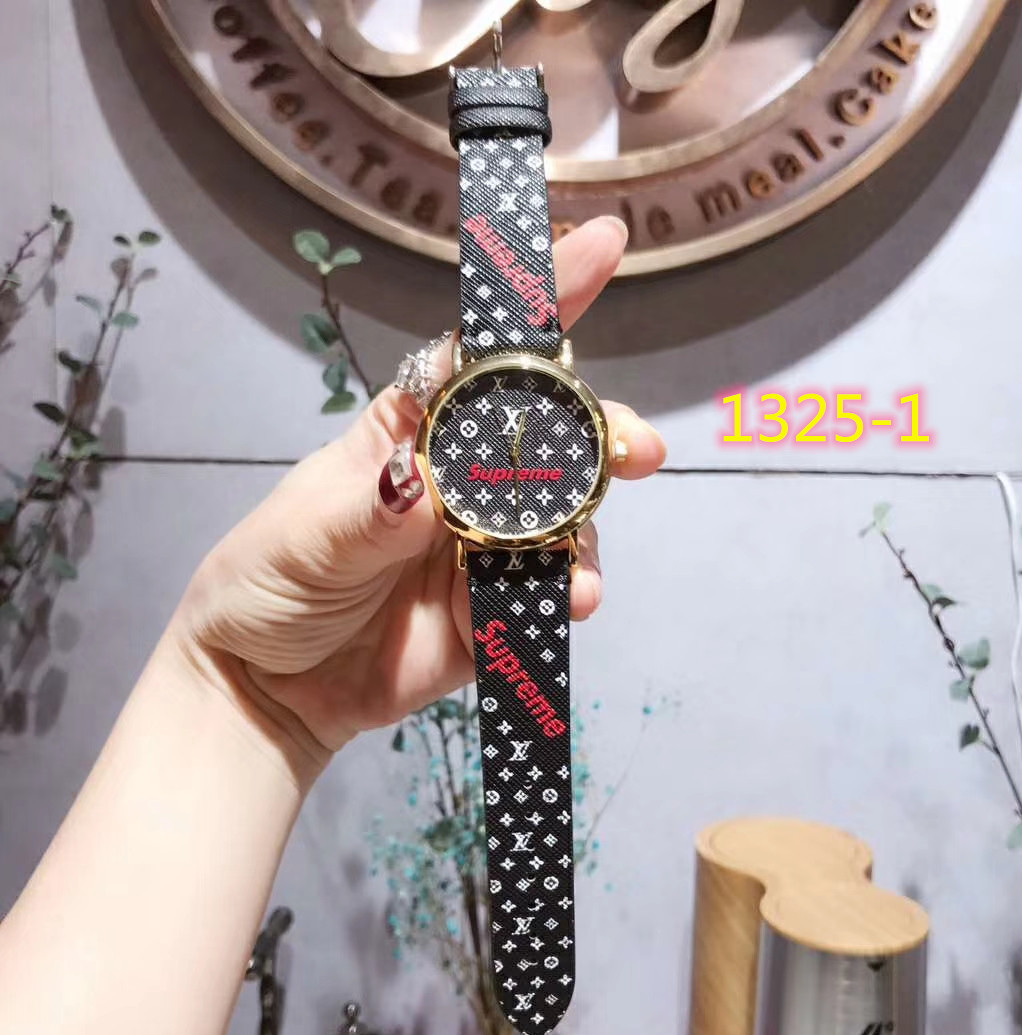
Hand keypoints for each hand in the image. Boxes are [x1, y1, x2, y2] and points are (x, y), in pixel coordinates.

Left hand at [172, 217, 665, 771]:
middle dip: (600, 432)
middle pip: (547, 439)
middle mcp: (461, 482)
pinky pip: (546, 594)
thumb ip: (369, 513)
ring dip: (587, 530)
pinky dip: (568, 595)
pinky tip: (572, 602)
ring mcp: (484, 547)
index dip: (540, 302)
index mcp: (411, 434)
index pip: (480, 359)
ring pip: (563, 519)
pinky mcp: (495, 610)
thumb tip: (424, 486)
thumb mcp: (305, 535)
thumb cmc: (270, 581)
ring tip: (581, 566)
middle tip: (638, 448)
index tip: (600, 246)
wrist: (269, 687)